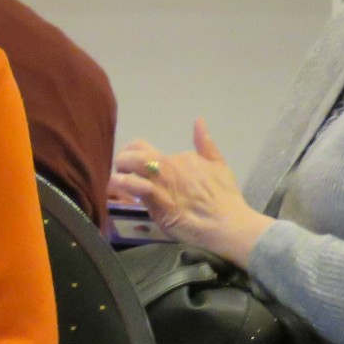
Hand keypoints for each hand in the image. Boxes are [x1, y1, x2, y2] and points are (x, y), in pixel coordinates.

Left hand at [108, 119, 274, 266]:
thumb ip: (206, 144)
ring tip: (115, 181)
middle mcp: (170, 165)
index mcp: (181, 157)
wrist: (228, 223)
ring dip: (119, 170)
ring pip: (133, 164)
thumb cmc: (225, 198)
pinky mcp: (158, 200)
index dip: (136, 156)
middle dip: (123, 159)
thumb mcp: (219, 165)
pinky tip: (116, 187)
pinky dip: (123, 184)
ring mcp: (163, 181)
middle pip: (136, 151)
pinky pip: (136, 187)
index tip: (133, 166)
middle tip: (121, 173)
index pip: (148, 149)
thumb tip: (199, 120)